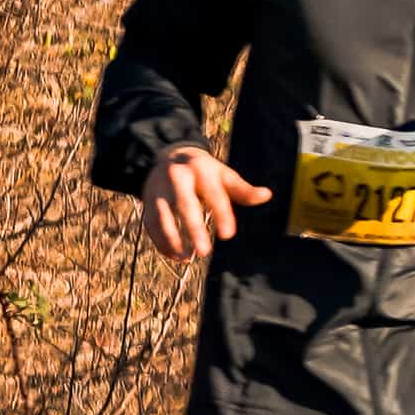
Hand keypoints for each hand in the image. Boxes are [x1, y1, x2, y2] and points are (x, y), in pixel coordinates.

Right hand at [136, 145, 265, 259]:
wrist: (169, 155)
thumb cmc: (205, 171)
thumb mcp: (224, 175)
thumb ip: (243, 189)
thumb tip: (267, 195)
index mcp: (200, 170)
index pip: (213, 194)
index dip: (221, 214)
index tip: (228, 235)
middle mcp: (176, 178)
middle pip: (185, 205)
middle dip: (193, 230)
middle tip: (205, 252)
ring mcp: (158, 190)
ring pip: (162, 216)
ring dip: (172, 239)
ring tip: (186, 259)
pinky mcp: (147, 201)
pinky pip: (151, 224)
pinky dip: (161, 241)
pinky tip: (175, 256)